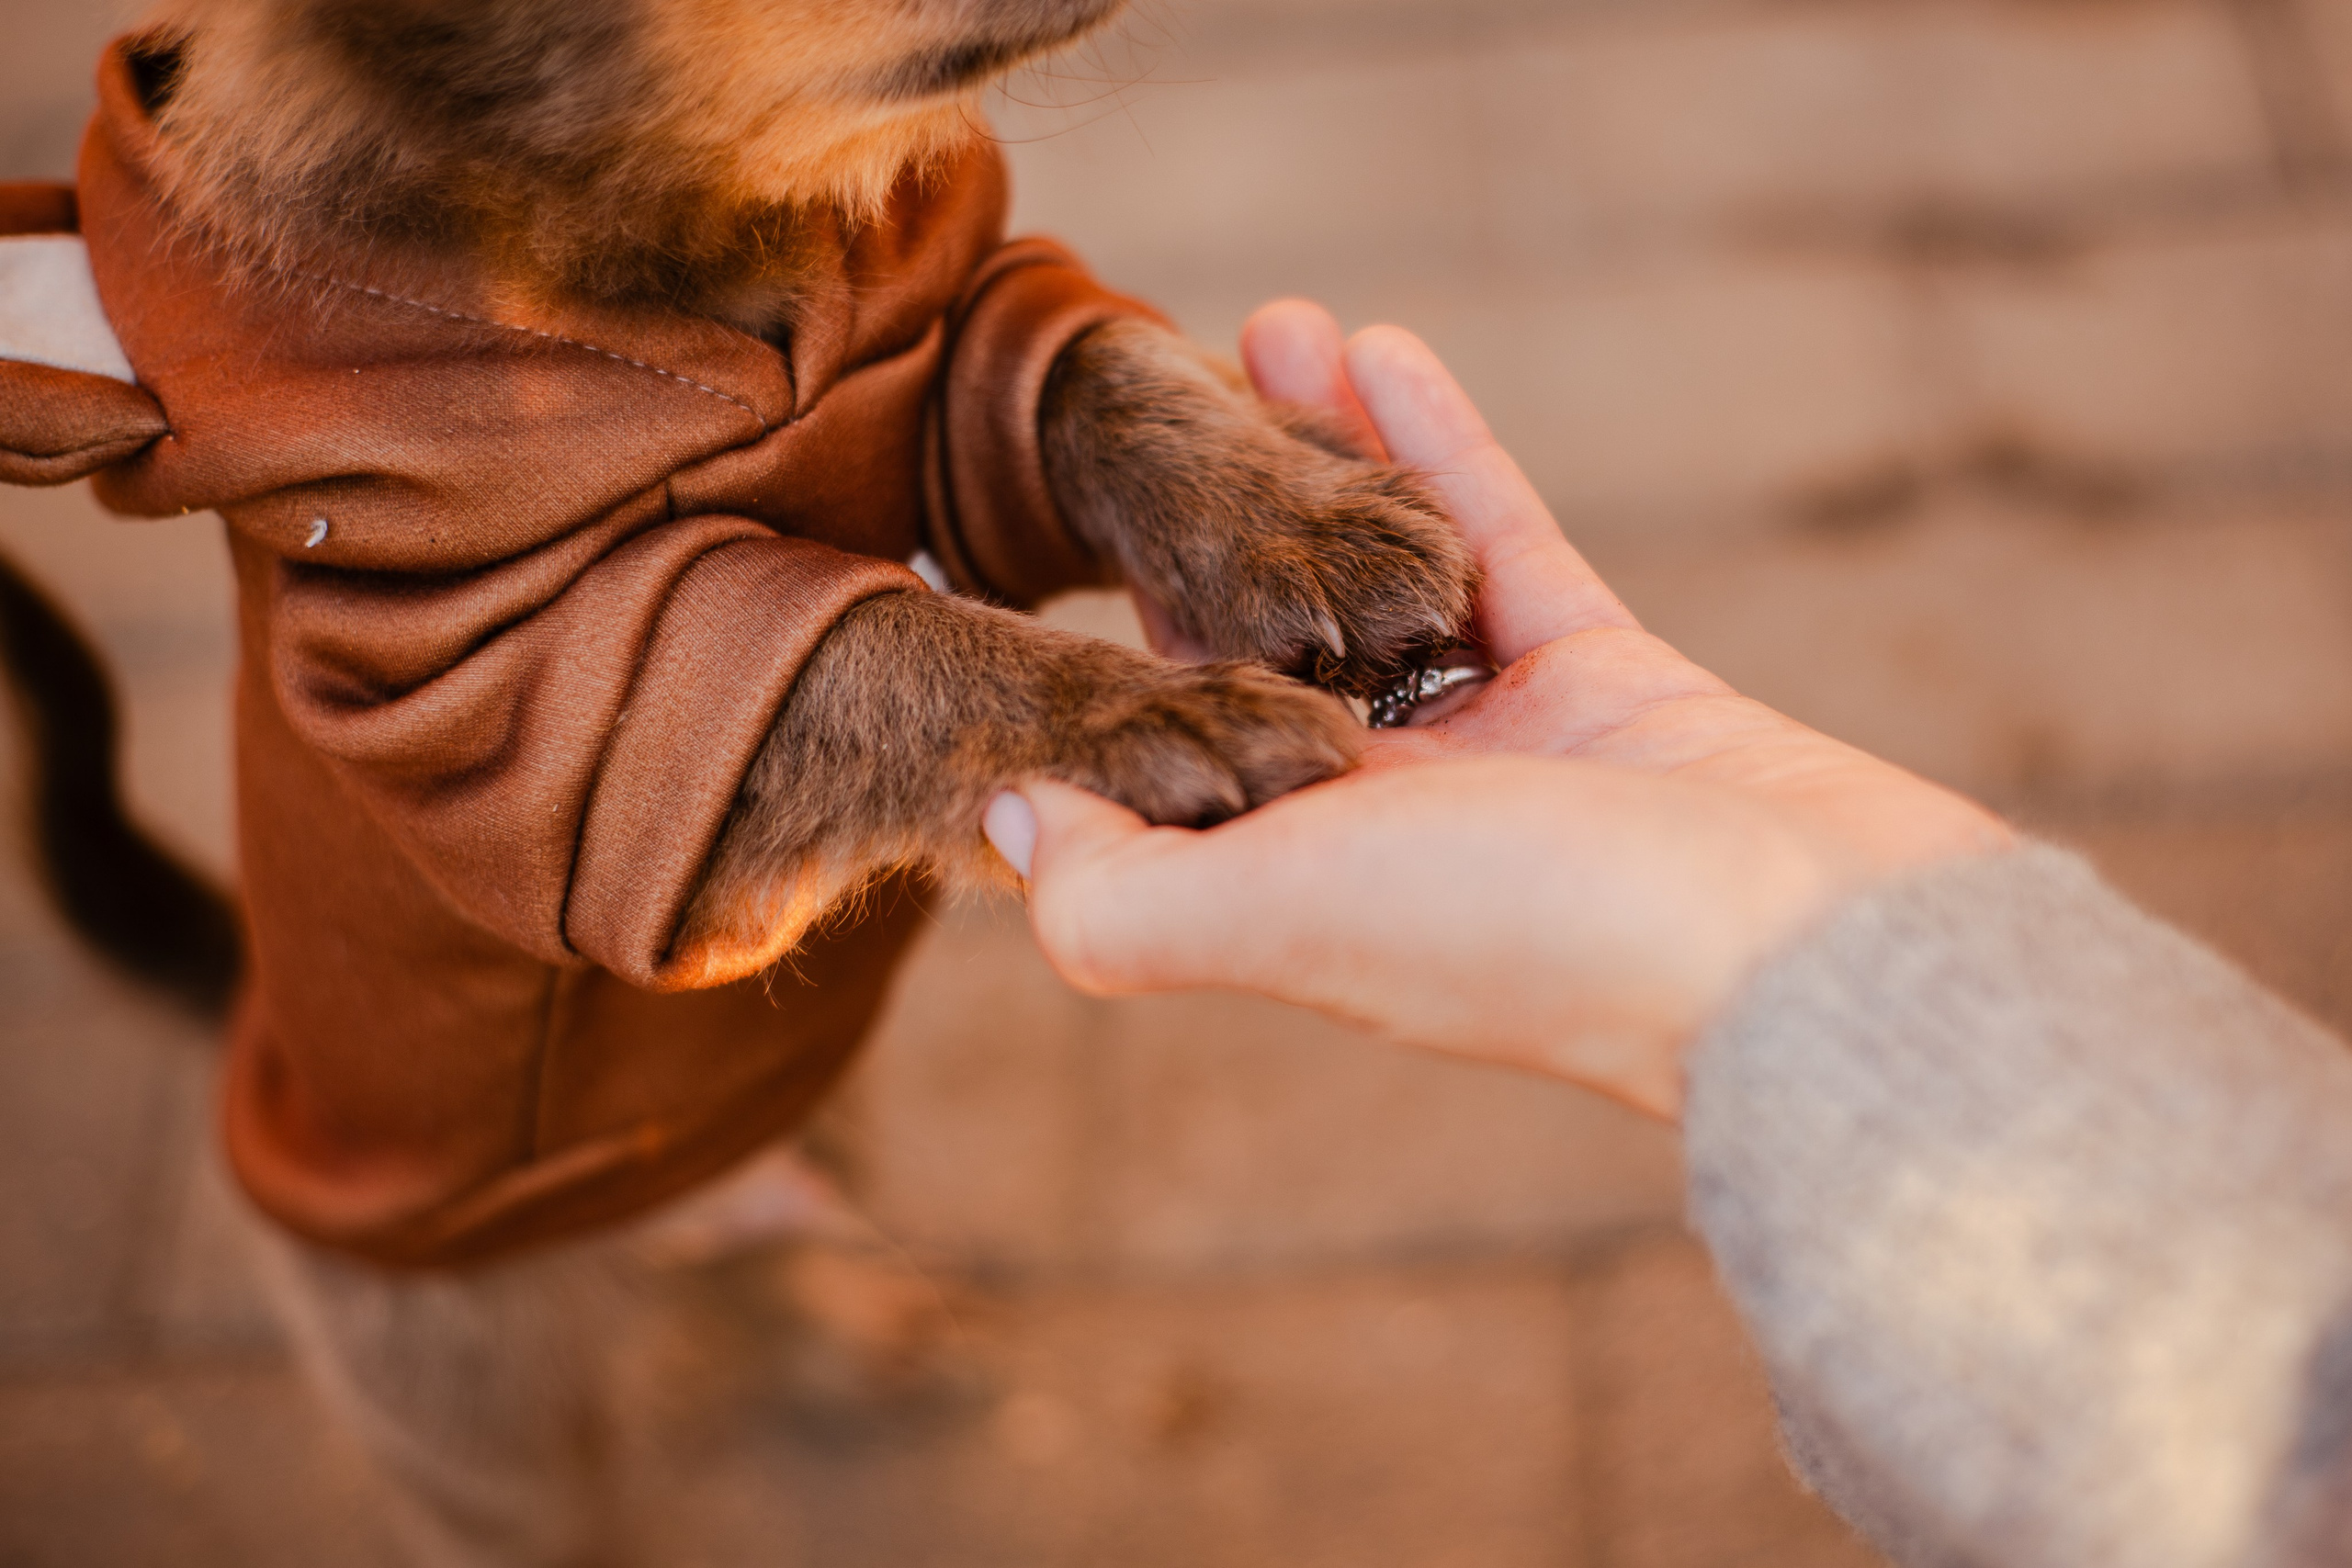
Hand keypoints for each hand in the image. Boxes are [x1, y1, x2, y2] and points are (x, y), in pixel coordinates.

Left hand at [991, 302, 2012, 1120]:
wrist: (1811, 949)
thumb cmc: (1534, 936)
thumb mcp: (1282, 917)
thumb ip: (1124, 894)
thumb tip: (1015, 817)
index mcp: (1302, 873)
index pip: (1186, 738)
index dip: (1127, 634)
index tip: (1062, 520)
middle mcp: (1390, 816)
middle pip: (1277, 643)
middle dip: (1215, 526)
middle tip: (1153, 401)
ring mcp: (1504, 746)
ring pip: (1385, 577)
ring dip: (1318, 461)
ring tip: (1253, 330)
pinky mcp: (1608, 681)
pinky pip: (1498, 539)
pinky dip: (1441, 451)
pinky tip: (1380, 346)